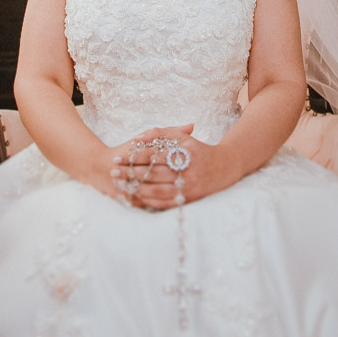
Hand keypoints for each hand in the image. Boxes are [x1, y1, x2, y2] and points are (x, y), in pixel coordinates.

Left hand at [110, 125, 238, 210]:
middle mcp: (187, 171)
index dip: (134, 156)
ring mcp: (188, 187)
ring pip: (157, 190)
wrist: (224, 167)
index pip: (154, 154)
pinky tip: (137, 196)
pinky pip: (165, 202)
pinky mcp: (188, 200)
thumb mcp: (181, 137)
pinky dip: (149, 200)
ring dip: (137, 188)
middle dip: (131, 172)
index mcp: (184, 153)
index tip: (118, 157)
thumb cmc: (198, 149)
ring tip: (121, 184)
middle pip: (153, 173)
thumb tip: (137, 138)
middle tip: (114, 171)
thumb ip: (159, 133)